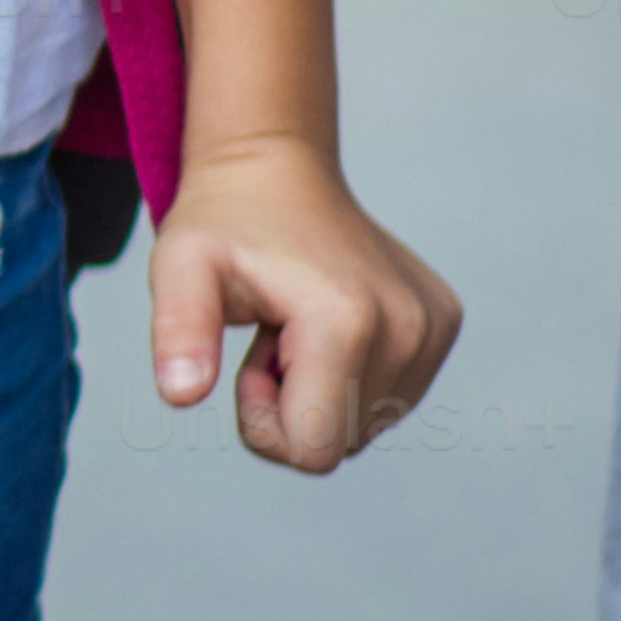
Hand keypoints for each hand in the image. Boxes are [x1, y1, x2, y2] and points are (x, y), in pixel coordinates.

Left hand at [146, 129, 457, 473]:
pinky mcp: (442, 323)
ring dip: (320, 391)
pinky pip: (392, 398)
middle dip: (290, 407)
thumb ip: (177, 332)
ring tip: (296, 324)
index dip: (263, 422)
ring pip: (365, 426)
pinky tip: (326, 320)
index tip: (248, 359)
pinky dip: (352, 376)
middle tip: (271, 335)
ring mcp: (432, 327)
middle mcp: (407, 329)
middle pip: (339, 444)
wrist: (275, 168)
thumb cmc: (222, 223)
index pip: (311, 452)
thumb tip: (181, 395)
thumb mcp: (179, 269)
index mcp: (346, 322)